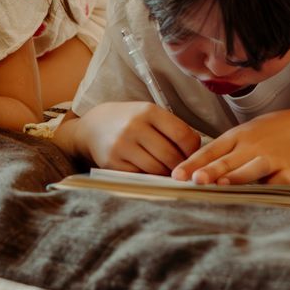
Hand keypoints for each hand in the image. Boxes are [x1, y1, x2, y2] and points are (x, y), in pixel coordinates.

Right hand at [72, 101, 201, 174]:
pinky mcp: (113, 163)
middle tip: (184, 170)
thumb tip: (197, 154)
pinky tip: (151, 173)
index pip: (182, 135)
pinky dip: (150, 178)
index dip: (193, 150)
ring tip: (168, 172)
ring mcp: (122, 146)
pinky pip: (140, 176)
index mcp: (148, 111)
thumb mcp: (149, 114)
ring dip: (166, 174)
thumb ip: (171, 129)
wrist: (93, 127)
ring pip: (157, 169)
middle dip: (181, 166)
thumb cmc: (129, 121)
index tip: (194, 156)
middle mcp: (134, 127)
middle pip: (171, 156)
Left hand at [172, 110, 289, 186]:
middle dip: (210, 171)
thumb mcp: (239, 138)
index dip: (192, 163)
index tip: (176, 176)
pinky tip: (258, 198)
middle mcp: (251, 147)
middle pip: (227, 160)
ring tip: (221, 185)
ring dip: (237, 177)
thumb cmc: (263, 137)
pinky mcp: (289, 172)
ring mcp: (271, 158)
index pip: (209, 150)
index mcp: (235, 138)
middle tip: (195, 180)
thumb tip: (187, 174)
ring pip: (252, 168)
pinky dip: (268, 190)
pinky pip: (277, 183)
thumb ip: (217, 154)